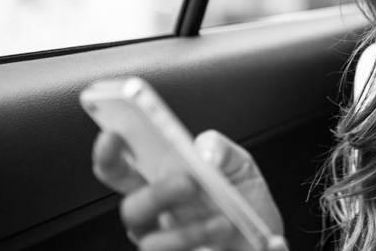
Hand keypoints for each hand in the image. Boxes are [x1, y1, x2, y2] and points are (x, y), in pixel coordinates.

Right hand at [92, 129, 287, 249]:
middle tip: (188, 182)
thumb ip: (221, 149)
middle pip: (131, 208)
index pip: (120, 170)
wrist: (266, 236)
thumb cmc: (243, 199)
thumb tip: (202, 151)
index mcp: (159, 182)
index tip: (113, 136)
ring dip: (186, 229)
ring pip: (149, 241)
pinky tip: (223, 228)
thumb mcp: (239, 165)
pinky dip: (199, 240)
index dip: (109, 154)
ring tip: (222, 216)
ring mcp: (165, 241)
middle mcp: (156, 214)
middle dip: (156, 194)